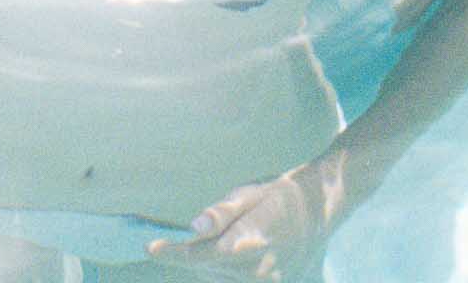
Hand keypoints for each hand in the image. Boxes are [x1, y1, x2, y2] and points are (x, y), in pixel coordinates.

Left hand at [146, 157, 343, 279]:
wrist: (318, 212)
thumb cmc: (277, 197)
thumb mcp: (247, 194)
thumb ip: (220, 213)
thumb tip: (194, 227)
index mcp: (249, 243)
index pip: (200, 255)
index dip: (173, 253)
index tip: (150, 248)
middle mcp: (259, 271)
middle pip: (206, 269)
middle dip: (192, 254)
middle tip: (197, 233)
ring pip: (219, 279)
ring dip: (210, 264)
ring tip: (227, 239)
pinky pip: (234, 282)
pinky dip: (225, 272)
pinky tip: (233, 254)